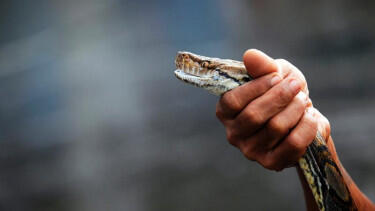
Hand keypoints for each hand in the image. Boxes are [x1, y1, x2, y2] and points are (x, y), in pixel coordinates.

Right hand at [216, 49, 329, 170]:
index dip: (257, 87)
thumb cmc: (282, 93)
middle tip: (296, 86)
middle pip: (254, 115)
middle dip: (280, 96)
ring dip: (295, 108)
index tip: (277, 76)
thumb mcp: (274, 74)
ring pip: (276, 127)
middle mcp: (233, 134)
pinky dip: (307, 126)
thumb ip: (261, 66)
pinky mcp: (271, 163)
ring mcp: (251, 151)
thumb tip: (250, 56)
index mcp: (225, 112)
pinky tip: (310, 116)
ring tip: (303, 100)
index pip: (232, 101)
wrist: (303, 118)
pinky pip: (293, 144)